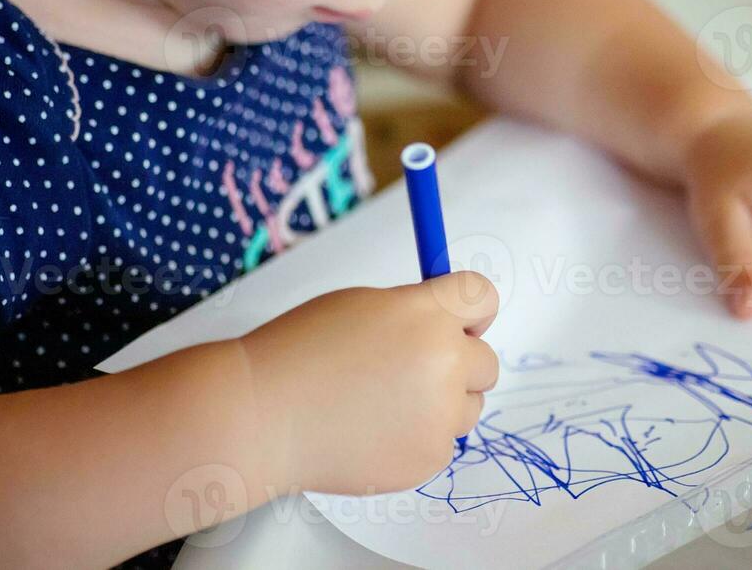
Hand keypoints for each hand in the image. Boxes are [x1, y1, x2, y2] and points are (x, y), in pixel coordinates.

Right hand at [238, 271, 499, 494]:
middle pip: (486, 360)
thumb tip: (448, 325)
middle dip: (458, 362)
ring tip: (385, 402)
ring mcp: (441, 413)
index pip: (483, 297)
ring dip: (443, 403)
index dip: (471, 311)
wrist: (265, 415)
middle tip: (410, 369)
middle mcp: (444, 360)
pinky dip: (418, 437)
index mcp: (426, 313)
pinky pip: (444, 441)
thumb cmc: (301, 353)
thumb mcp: (362, 305)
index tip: (460, 322)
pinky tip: (374, 430)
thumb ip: (413, 311)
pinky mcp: (431, 455)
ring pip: (469, 405)